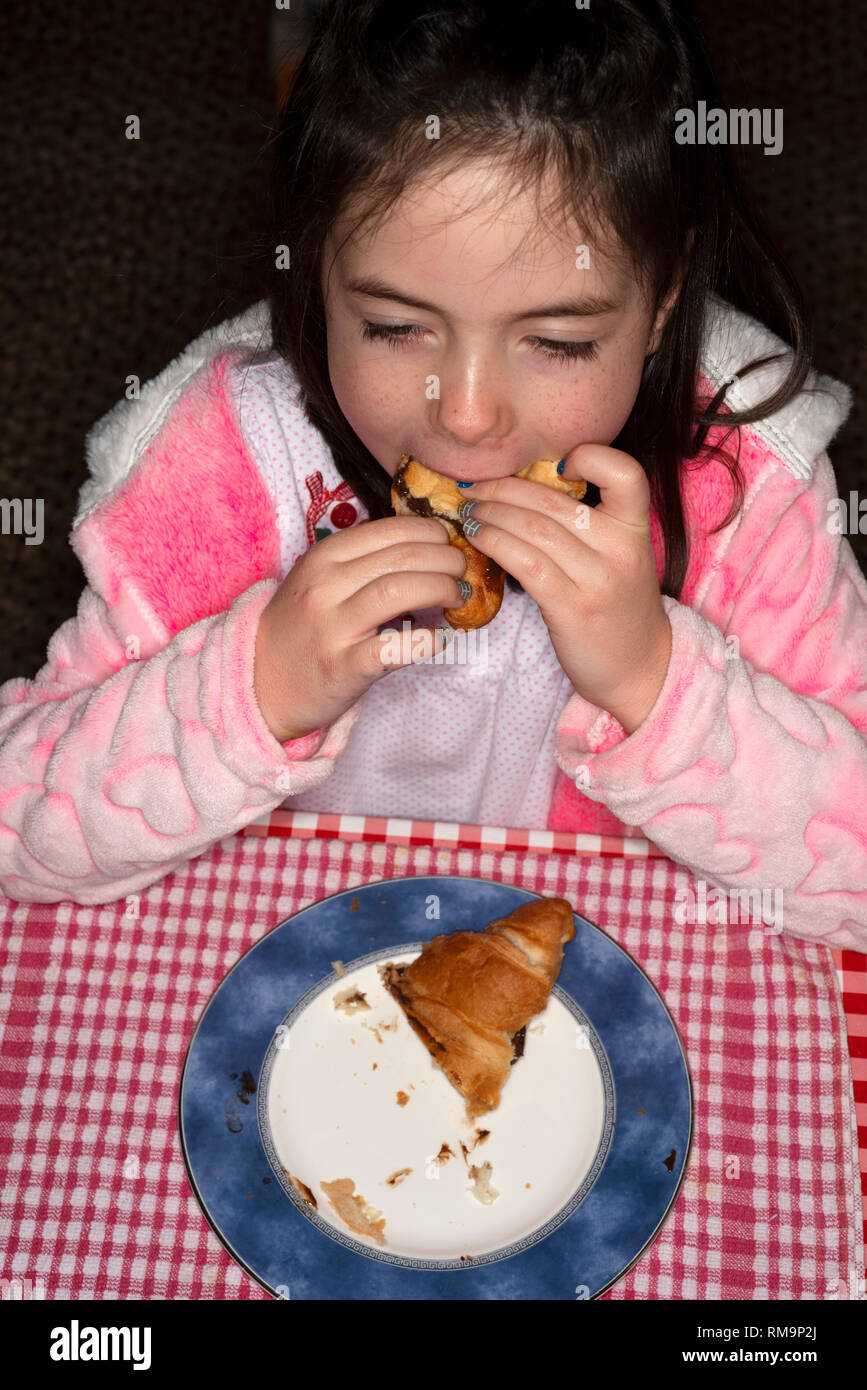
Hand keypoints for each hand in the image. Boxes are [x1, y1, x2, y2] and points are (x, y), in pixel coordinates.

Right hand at [254, 516, 466, 741]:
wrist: (262, 683)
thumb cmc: (300, 629)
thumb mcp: (318, 581)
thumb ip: (361, 563)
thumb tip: (424, 548)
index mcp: (322, 558)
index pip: (390, 530)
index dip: (431, 533)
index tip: (449, 543)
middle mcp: (325, 587)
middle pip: (403, 557)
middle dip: (447, 559)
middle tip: (462, 571)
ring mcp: (333, 628)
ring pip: (401, 591)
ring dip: (442, 589)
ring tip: (458, 596)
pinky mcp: (344, 668)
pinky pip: (395, 648)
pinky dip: (427, 641)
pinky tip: (442, 639)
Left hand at [459, 445, 671, 732]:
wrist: (641, 668)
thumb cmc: (619, 608)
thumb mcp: (621, 558)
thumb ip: (590, 525)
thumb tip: (523, 492)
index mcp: (636, 529)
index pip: (626, 474)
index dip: (592, 457)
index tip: (559, 466)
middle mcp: (621, 550)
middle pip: (554, 502)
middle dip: (505, 488)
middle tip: (474, 488)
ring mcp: (598, 581)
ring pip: (534, 529)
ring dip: (492, 515)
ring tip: (469, 513)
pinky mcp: (572, 609)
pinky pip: (525, 563)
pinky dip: (495, 544)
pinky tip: (478, 539)